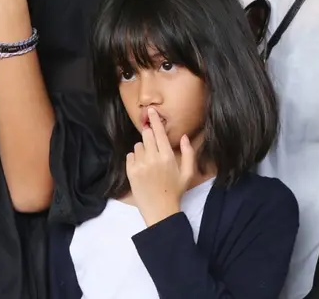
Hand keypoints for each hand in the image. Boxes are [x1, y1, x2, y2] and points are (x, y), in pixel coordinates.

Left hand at [126, 108, 196, 226]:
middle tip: (153, 146)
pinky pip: (130, 155)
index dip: (154, 120)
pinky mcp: (130, 171)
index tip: (150, 110)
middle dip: (149, 137)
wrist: (160, 209)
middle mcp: (153, 158)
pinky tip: (143, 168)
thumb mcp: (188, 173)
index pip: (159, 132)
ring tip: (150, 163)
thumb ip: (188, 153)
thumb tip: (184, 136)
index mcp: (167, 157)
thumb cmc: (175, 191)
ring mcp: (140, 164)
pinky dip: (135, 158)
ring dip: (143, 149)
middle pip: (146, 135)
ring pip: (138, 145)